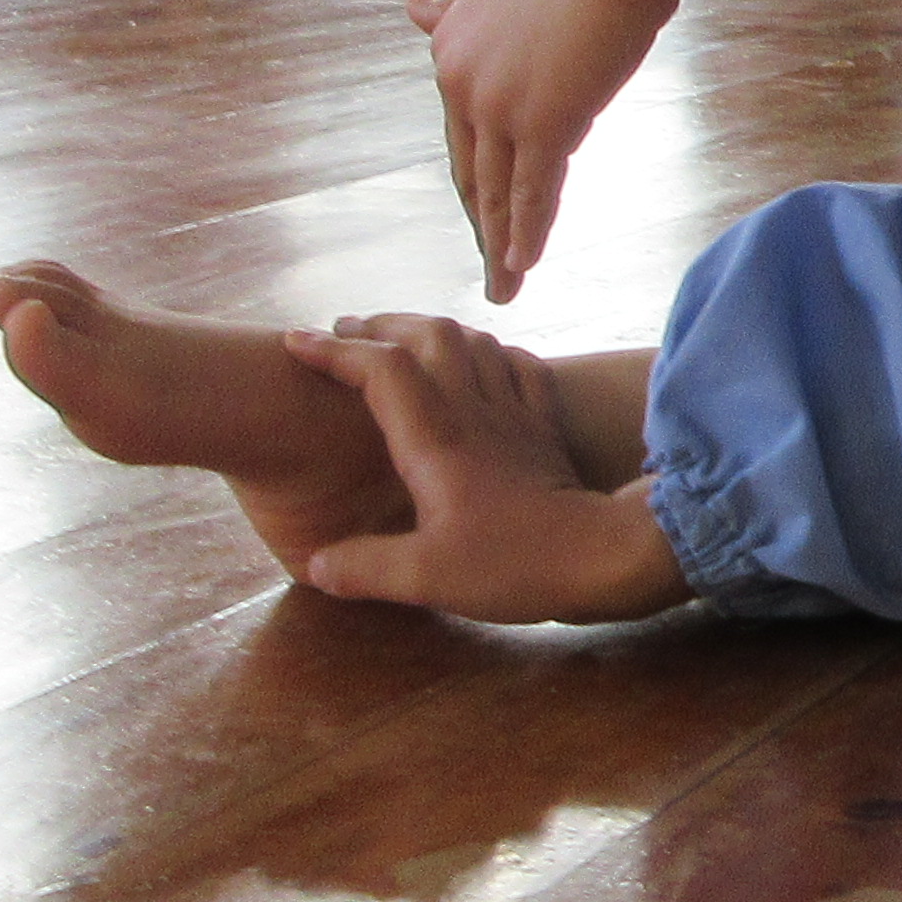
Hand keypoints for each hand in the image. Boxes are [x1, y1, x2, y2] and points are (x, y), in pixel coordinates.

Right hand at [279, 317, 682, 621]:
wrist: (604, 557)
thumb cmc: (515, 565)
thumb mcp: (426, 577)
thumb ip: (365, 568)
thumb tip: (316, 564)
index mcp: (436, 440)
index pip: (381, 370)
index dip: (335, 351)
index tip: (296, 340)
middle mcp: (475, 413)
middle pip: (429, 336)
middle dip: (382, 324)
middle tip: (346, 331)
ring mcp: (516, 415)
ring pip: (475, 343)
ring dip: (434, 329)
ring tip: (405, 339)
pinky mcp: (546, 430)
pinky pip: (522, 369)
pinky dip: (494, 354)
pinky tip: (485, 363)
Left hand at [412, 0, 807, 299]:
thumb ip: (458, 13)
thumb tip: (411, 6)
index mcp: (449, 49)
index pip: (463, 137)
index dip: (477, 187)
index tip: (484, 224)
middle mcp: (459, 80)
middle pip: (472, 174)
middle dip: (482, 230)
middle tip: (488, 274)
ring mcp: (499, 103)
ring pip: (499, 191)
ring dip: (502, 249)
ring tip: (504, 289)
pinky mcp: (545, 119)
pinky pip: (533, 190)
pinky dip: (528, 234)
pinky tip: (524, 266)